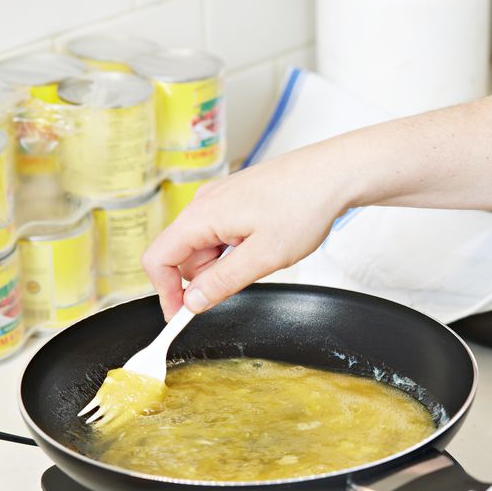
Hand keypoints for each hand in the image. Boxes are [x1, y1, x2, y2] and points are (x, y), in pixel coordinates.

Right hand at [140, 148, 349, 318]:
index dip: (165, 292)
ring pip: (204, 246)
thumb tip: (192, 302)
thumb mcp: (263, 257)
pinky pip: (220, 233)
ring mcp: (219, 199)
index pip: (157, 259)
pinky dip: (236, 248)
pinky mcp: (234, 199)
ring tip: (264, 253)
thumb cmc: (304, 206)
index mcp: (201, 216)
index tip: (181, 317)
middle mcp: (203, 203)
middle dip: (206, 278)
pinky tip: (264, 242)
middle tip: (246, 277)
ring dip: (225, 262)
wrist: (334, 173)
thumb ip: (222, 282)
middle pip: (182, 256)